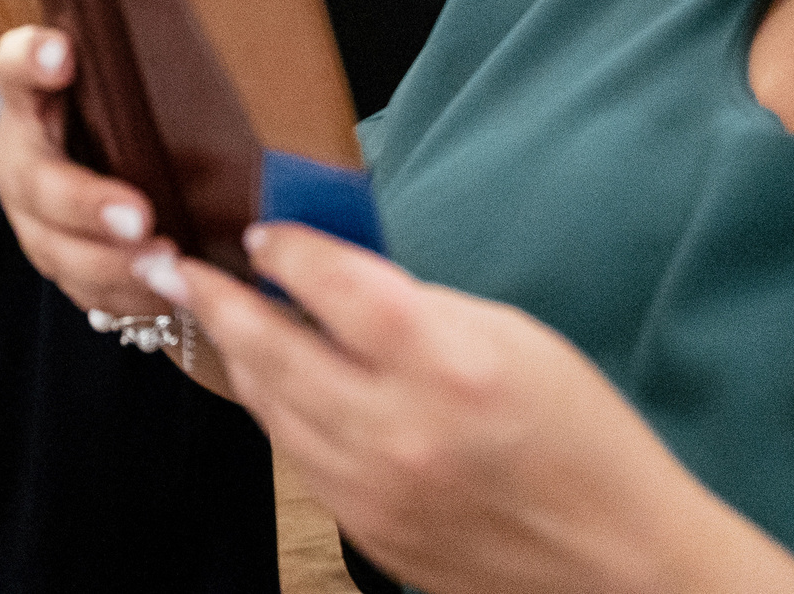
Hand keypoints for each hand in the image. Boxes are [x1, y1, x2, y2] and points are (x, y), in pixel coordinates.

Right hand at [0, 26, 173, 318]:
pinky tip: (162, 292)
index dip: (32, 60)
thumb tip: (166, 41)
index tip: (62, 53)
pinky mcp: (56, 260)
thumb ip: (128, 63)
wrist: (107, 160)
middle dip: (86, 205)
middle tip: (138, 218)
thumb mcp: (122, 81)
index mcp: (31, 98)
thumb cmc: (122, 110)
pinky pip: (81, 289)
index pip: (15, 66)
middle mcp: (21, 157)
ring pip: (55, 249)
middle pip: (39, 182)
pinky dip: (122, 296)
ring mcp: (31, 217)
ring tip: (163, 264)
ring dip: (109, 265)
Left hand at [151, 227, 793, 593]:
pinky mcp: (367, 532)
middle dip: (214, 300)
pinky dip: (272, 410)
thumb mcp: (514, 336)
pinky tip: (262, 381)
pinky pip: (297, 456)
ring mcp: (375, 490)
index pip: (331, 286)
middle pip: (273, 348)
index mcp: (446, 363)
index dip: (286, 251)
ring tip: (202, 314)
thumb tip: (334, 275)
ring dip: (231, 356)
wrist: (620, 563)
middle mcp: (398, 429)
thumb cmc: (584, 437)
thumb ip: (417, 304)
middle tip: (173, 265)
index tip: (260, 233)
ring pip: (270, 407)